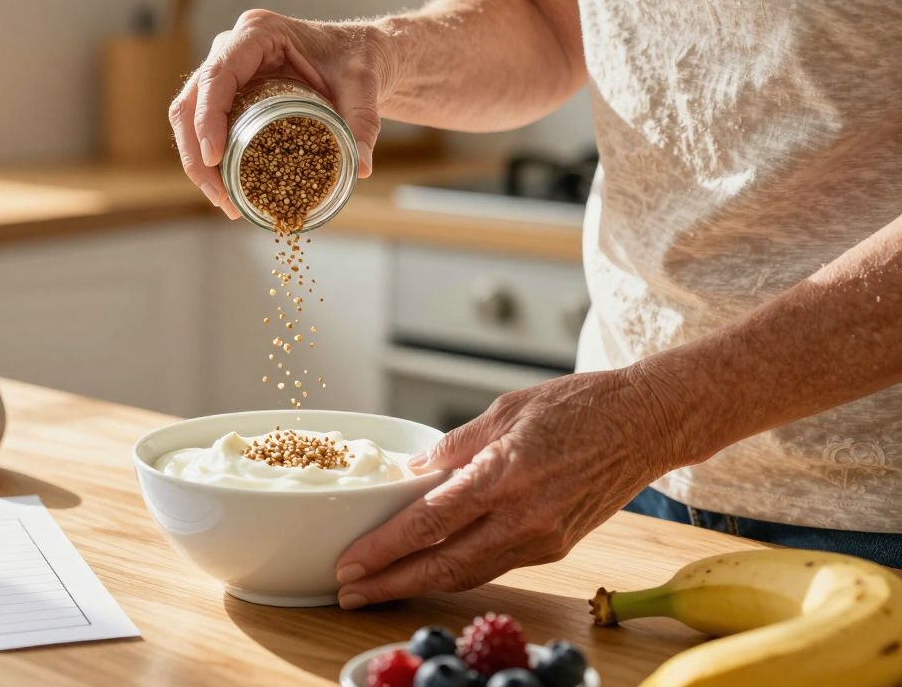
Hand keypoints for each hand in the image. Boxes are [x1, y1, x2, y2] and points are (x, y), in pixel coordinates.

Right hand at [168, 9, 391, 218]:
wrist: (360, 56)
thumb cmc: (358, 59)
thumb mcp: (364, 87)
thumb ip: (362, 123)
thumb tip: (360, 169)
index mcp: (258, 32)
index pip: (218, 74)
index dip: (208, 117)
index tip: (215, 158)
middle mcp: (233, 47)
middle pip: (192, 99)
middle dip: (197, 152)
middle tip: (220, 196)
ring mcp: (228, 70)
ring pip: (189, 115)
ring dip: (197, 161)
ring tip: (223, 201)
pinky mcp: (230, 93)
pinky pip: (205, 124)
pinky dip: (209, 158)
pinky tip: (226, 190)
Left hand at [333, 367, 689, 607]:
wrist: (648, 424)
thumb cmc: (580, 406)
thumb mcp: (505, 410)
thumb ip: (454, 447)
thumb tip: (409, 472)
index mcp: (505, 474)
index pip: (430, 522)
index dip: (385, 548)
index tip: (351, 562)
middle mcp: (524, 516)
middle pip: (443, 565)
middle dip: (391, 583)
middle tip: (349, 590)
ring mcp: (543, 538)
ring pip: (468, 574)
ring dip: (419, 585)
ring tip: (378, 588)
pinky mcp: (556, 548)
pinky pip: (494, 566)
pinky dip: (457, 572)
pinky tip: (428, 570)